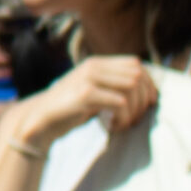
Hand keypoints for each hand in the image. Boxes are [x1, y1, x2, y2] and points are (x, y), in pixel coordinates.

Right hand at [19, 55, 157, 147]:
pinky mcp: (85, 94)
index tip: (147, 104)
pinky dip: (123, 118)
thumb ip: (111, 82)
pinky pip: (120, 103)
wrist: (41, 117)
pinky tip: (114, 127)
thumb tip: (146, 86)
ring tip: (124, 123)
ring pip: (132, 88)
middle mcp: (94, 66)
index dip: (148, 84)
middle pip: (137, 76)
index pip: (136, 65)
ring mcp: (89, 78)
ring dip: (134, 110)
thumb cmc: (70, 107)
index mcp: (97, 63)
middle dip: (143, 100)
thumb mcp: (92, 88)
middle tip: (135, 118)